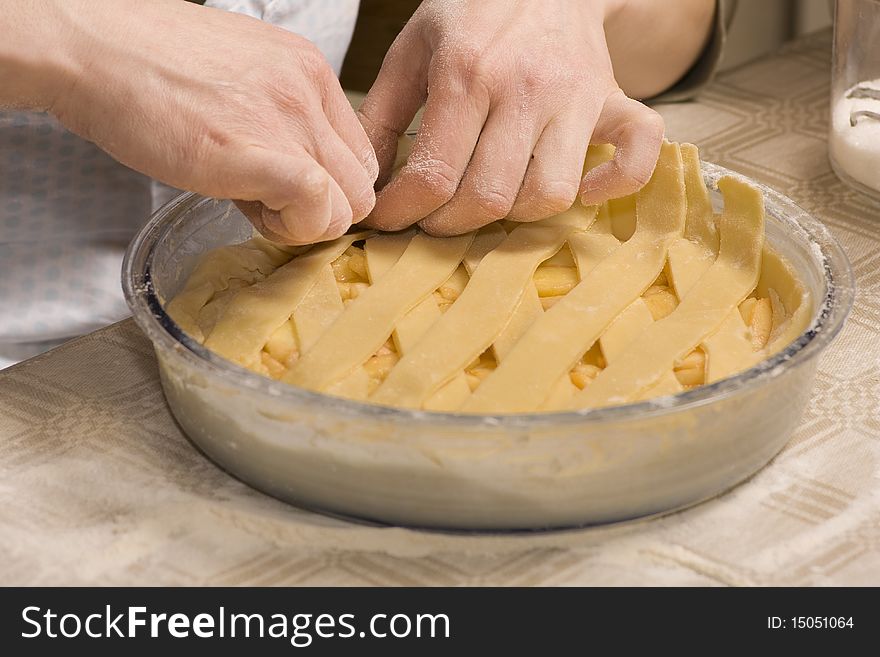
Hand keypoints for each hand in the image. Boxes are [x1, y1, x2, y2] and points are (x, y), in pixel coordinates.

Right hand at [43, 0, 377, 243]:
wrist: (90, 48)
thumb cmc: (147, 65)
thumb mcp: (237, 75)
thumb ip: (277, 118)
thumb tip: (289, 175)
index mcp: (308, 70)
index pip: (358, 152)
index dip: (327, 185)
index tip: (283, 188)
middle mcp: (309, 90)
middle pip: (362, 183)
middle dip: (321, 210)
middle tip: (268, 204)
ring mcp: (289, 118)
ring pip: (348, 206)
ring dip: (305, 223)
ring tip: (251, 203)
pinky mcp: (260, 152)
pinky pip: (318, 207)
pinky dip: (293, 227)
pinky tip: (251, 212)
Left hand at [357, 0, 663, 235]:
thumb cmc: (472, 12)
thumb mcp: (412, 47)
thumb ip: (381, 115)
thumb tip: (366, 181)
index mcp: (467, 72)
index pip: (433, 175)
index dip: (403, 212)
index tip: (387, 220)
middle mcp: (525, 88)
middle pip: (487, 196)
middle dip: (447, 225)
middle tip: (429, 220)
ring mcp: (576, 97)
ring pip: (549, 194)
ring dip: (512, 218)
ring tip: (484, 206)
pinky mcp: (613, 100)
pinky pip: (636, 155)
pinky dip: (613, 185)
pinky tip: (582, 192)